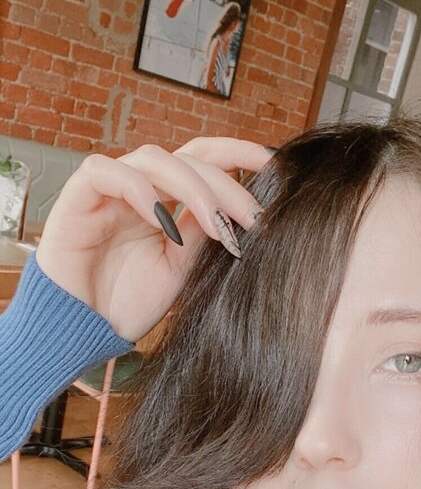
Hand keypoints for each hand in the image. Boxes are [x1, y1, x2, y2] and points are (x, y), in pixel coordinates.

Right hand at [34, 137, 271, 341]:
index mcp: (166, 202)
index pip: (204, 161)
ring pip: (153, 158)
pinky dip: (137, 190)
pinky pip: (105, 172)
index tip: (275, 165)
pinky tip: (162, 221)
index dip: (238, 154)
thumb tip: (243, 209)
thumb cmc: (125, 305)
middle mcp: (139, 189)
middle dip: (226, 183)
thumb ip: (203, 235)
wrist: (80, 333)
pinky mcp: (77, 199)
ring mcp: (108, 191)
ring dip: (191, 187)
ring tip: (214, 223)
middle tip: (254, 217)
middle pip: (187, 158)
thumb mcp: (180, 271)